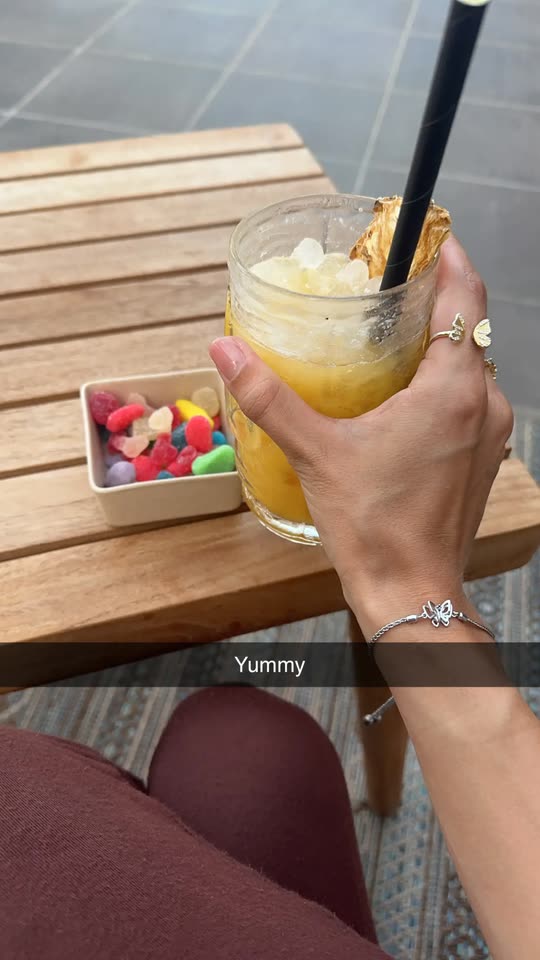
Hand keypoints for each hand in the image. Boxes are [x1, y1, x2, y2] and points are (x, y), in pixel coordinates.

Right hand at [210, 237, 512, 626]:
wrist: (411, 591)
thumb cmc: (372, 525)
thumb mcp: (315, 452)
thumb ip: (270, 396)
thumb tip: (224, 349)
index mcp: (453, 389)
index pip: (467, 295)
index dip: (450, 256)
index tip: (422, 236)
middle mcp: (486, 402)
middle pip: (469, 326)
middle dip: (434, 297)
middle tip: (386, 282)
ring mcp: (490, 433)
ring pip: (471, 364)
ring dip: (437, 342)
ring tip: (387, 333)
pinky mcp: (482, 457)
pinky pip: (470, 398)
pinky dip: (443, 381)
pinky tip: (399, 393)